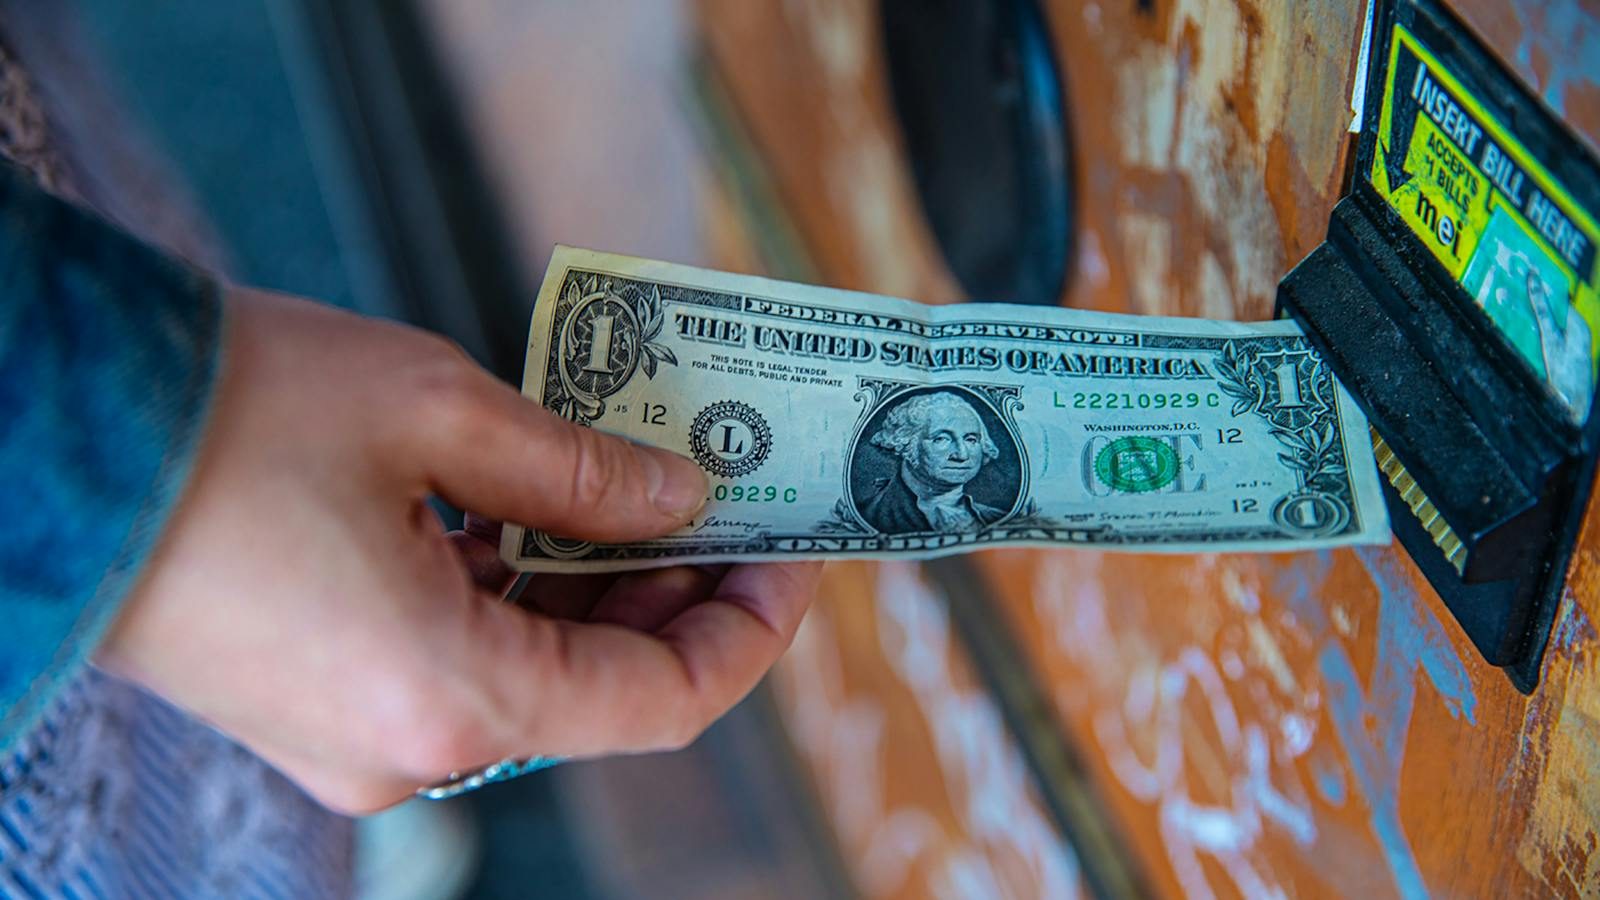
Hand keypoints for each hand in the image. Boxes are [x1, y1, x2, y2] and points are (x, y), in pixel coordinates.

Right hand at [95, 288, 820, 813]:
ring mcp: (356, 736)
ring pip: (533, 675)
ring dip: (600, 590)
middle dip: (679, 594)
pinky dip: (521, 598)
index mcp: (450, 694)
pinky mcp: (320, 701)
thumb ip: (584, 471)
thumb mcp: (437, 410)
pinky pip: (459, 663)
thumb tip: (681, 496)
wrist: (48, 436)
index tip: (794, 552)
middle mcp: (407, 746)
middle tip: (734, 500)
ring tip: (654, 488)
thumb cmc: (229, 413)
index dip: (748, 630)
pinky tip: (555, 515)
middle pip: (600, 688)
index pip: (664, 702)